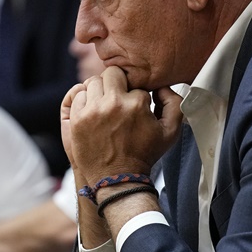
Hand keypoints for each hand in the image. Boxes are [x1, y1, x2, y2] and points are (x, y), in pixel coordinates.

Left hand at [62, 67, 182, 185]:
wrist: (117, 178)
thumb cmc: (144, 155)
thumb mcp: (171, 132)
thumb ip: (174, 103)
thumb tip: (161, 86)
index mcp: (136, 103)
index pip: (136, 83)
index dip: (136, 94)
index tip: (135, 108)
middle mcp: (113, 104)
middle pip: (111, 73)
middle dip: (116, 83)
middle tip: (119, 99)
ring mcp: (92, 111)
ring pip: (93, 82)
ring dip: (99, 91)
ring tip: (105, 106)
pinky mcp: (77, 119)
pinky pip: (78, 96)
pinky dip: (85, 101)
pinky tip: (93, 112)